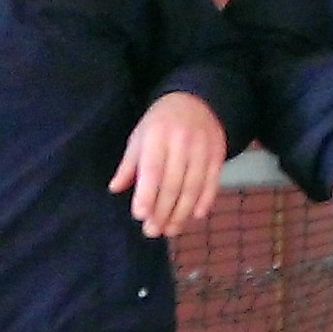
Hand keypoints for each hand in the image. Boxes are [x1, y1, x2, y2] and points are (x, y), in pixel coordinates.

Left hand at [108, 89, 226, 237]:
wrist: (196, 100)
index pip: (152, 169)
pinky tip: (194, 216)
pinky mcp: (217, 154)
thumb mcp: (140, 136)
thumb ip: (129, 164)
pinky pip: (212, 182)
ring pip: (193, 187)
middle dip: (162, 211)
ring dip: (181, 213)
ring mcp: (202, 148)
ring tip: (170, 230)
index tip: (140, 215)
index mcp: (158, 136)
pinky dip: (204, 201)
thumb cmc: (160, 123)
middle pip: (173, 183)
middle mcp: (182, 142)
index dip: (147, 193)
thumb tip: (115, 188)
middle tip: (152, 231)